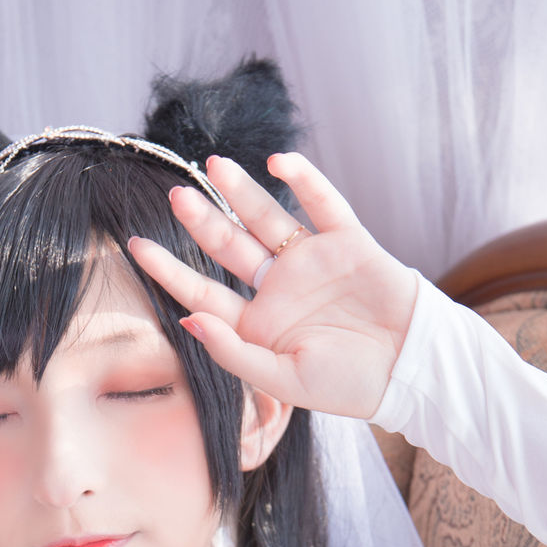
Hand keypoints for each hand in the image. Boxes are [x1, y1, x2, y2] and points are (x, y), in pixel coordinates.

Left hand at [127, 151, 418, 419]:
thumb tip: (188, 320)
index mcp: (259, 323)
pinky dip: (303, 180)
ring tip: (214, 165)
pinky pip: (321, 205)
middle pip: (229, 246)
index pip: (202, 291)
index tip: (136, 245)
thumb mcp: (284, 379)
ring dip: (241, 191)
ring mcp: (311, 262)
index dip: (169, 270)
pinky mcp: (347, 243)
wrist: (411, 370)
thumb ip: (235, 352)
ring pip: (267, 218)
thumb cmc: (348, 385)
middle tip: (175, 195)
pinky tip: (279, 162)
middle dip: (201, 220)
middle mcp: (279, 287)